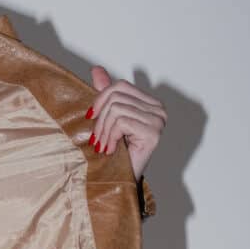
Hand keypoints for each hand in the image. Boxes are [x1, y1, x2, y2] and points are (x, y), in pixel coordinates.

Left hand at [81, 64, 164, 181]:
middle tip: (96, 138)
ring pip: (117, 109)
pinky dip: (111, 136)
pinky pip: (122, 121)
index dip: (101, 98)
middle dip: (100, 118)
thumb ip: (106, 95)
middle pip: (117, 96)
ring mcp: (158, 121)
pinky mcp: (153, 133)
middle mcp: (158, 109)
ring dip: (104, 130)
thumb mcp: (108, 119)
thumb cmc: (116, 152)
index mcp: (149, 103)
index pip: (120, 86)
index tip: (91, 117)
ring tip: (103, 145)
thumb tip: (96, 69)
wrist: (121, 180)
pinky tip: (111, 149)